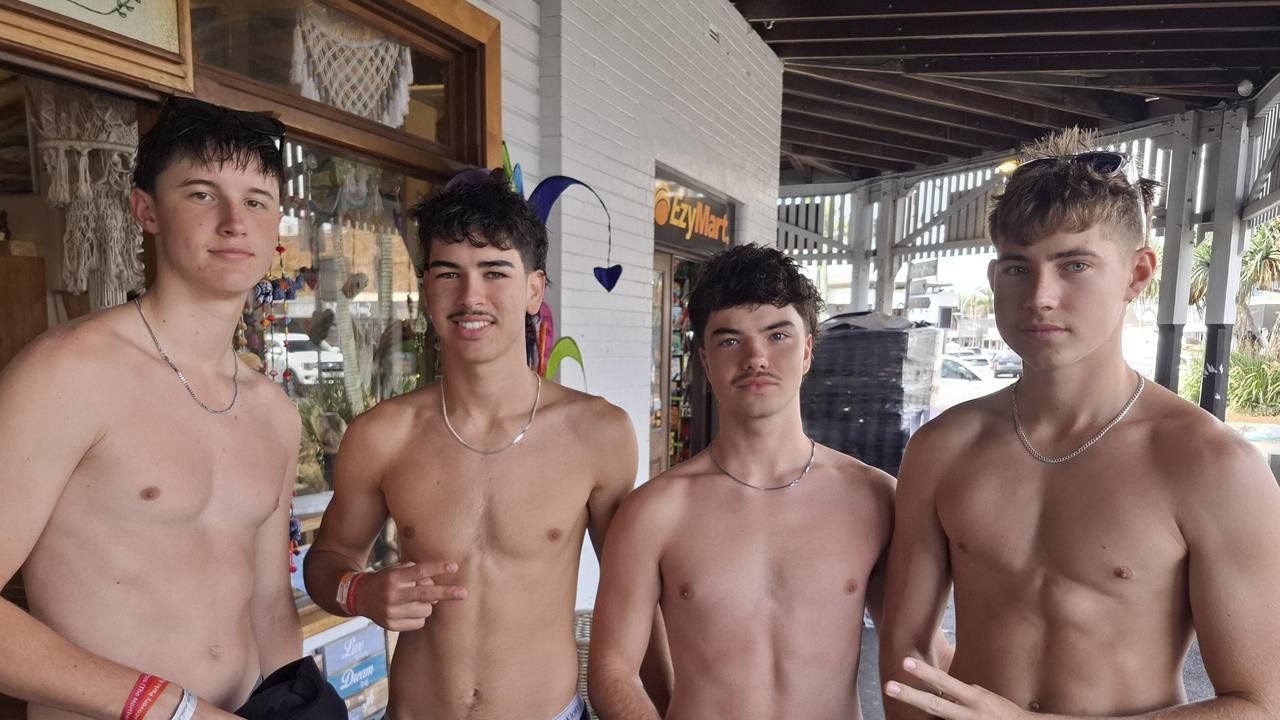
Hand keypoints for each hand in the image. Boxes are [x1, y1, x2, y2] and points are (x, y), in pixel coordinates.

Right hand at [355, 561, 466, 630]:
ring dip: (428, 605)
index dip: (438, 569)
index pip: (419, 572)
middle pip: (426, 593)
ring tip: (416, 601)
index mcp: (394, 577)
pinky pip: (419, 622)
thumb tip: (438, 591)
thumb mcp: (397, 571)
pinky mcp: (391, 625)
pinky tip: (408, 611)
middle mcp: (392, 594)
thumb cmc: (386, 580)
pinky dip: (419, 616)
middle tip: (464, 593)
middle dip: (447, 593)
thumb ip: (417, 576)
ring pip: (426, 610)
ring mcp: (391, 612)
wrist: (359, 597)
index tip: (454, 567)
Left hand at [885, 657, 1030, 719]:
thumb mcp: (988, 698)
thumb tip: (948, 688)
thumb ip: (967, 693)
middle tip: (889, 686)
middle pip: (935, 704)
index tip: (905, 662)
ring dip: (929, 717)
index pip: (945, 682)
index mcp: (975, 699)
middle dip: (910, 696)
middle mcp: (970, 714)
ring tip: (921, 700)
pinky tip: (937, 717)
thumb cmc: (1004, 713)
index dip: (925, 673)